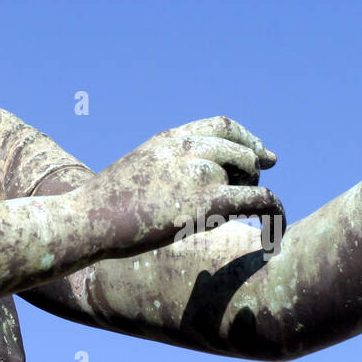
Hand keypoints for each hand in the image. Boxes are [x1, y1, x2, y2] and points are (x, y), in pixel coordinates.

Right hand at [73, 116, 282, 258]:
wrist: (85, 219)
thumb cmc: (104, 206)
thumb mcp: (137, 171)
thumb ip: (166, 166)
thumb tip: (189, 181)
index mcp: (169, 139)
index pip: (223, 125)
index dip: (248, 140)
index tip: (262, 156)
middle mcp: (186, 148)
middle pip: (242, 149)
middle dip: (252, 171)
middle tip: (248, 196)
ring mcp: (197, 172)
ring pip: (251, 173)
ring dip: (256, 192)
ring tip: (244, 216)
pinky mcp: (205, 203)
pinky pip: (260, 200)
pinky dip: (275, 214)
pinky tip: (274, 236)